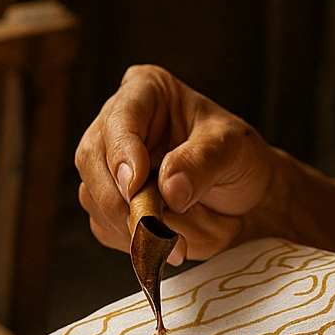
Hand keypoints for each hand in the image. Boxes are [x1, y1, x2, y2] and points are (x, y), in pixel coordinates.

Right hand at [75, 65, 275, 263]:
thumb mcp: (234, 149)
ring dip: (142, 227)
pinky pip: (108, 229)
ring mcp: (107, 166)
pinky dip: (141, 242)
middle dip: (126, 203)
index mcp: (145, 91)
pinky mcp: (107, 203)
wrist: (242, 191)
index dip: (122, 155)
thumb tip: (169, 189)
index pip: (119, 121)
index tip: (135, 187)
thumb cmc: (238, 156)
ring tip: (189, 235)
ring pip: (97, 201)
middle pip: (92, 162)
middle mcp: (117, 125)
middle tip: (161, 233)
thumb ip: (203, 164)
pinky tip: (173, 240)